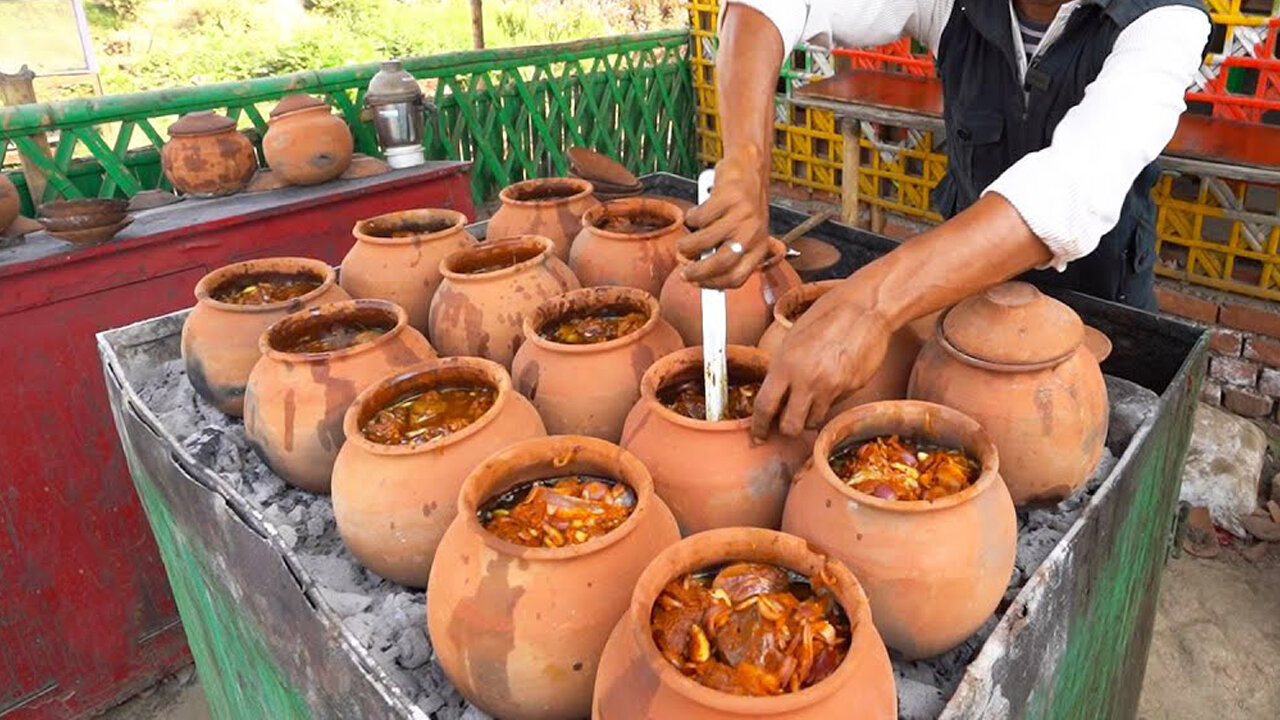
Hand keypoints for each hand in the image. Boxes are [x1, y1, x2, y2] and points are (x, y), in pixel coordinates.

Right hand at [680, 147, 770, 288]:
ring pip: (705, 240)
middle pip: (722, 263)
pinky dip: (691, 218)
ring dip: (687, 246)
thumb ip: (727, 253)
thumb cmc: (742, 205)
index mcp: (759, 247)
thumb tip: (699, 278)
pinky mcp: (728, 197)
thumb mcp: (744, 232)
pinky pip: (699, 217)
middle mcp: (754, 232)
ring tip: (684, 244)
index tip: (696, 285)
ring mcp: (742, 214)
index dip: (713, 285)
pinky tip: (696, 213)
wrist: (749, 167)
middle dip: (697, 272)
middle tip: (684, 271)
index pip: (737, 277)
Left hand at [751, 290, 892, 438]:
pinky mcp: (852, 388)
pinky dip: (829, 402)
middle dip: (785, 429)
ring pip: (813, 422)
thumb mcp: (793, 339)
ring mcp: (832, 386)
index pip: (765, 406)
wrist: (865, 308)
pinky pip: (835, 405)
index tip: (757, 435)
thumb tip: (775, 393)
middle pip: (790, 426)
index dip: (759, 426)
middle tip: (785, 423)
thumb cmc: (827, 316)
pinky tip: (832, 383)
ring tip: (810, 401)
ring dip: (808, 418)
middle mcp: (807, 379)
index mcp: (786, 364)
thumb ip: (782, 368)